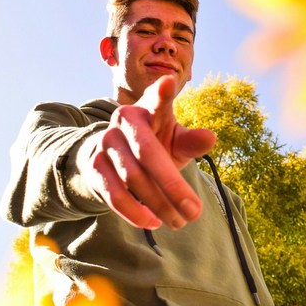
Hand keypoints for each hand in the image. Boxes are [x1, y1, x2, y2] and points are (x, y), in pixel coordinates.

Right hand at [84, 76, 215, 229]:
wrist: (112, 157)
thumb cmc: (155, 145)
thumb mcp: (175, 141)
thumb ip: (191, 141)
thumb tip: (210, 138)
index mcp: (149, 108)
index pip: (157, 100)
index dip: (162, 93)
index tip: (170, 82)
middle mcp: (124, 121)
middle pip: (148, 153)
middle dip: (173, 186)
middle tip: (196, 212)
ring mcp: (106, 143)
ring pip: (132, 178)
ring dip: (159, 204)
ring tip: (180, 222)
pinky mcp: (95, 166)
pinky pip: (114, 194)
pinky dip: (135, 212)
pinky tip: (153, 222)